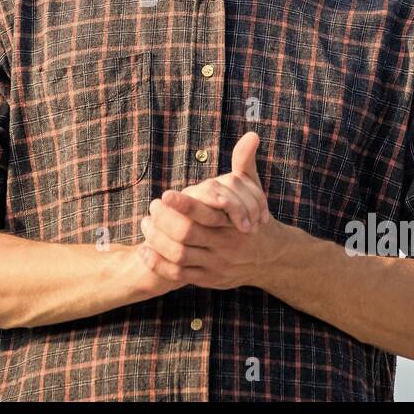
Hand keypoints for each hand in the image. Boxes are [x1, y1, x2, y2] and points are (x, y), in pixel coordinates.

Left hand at [137, 132, 285, 289]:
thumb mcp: (253, 191)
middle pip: (186, 235)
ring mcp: (214, 265)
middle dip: (164, 221)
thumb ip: (245, 163)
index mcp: (231, 223)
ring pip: (179, 255)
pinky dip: (158, 263)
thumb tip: (252, 134)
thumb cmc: (253, 217)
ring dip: (157, 240)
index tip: (164, 195)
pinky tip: (144, 249)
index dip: (183, 205)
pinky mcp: (206, 279)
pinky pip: (177, 275)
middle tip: (152, 206)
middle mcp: (223, 245)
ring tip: (145, 224)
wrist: (269, 258)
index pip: (204, 214)